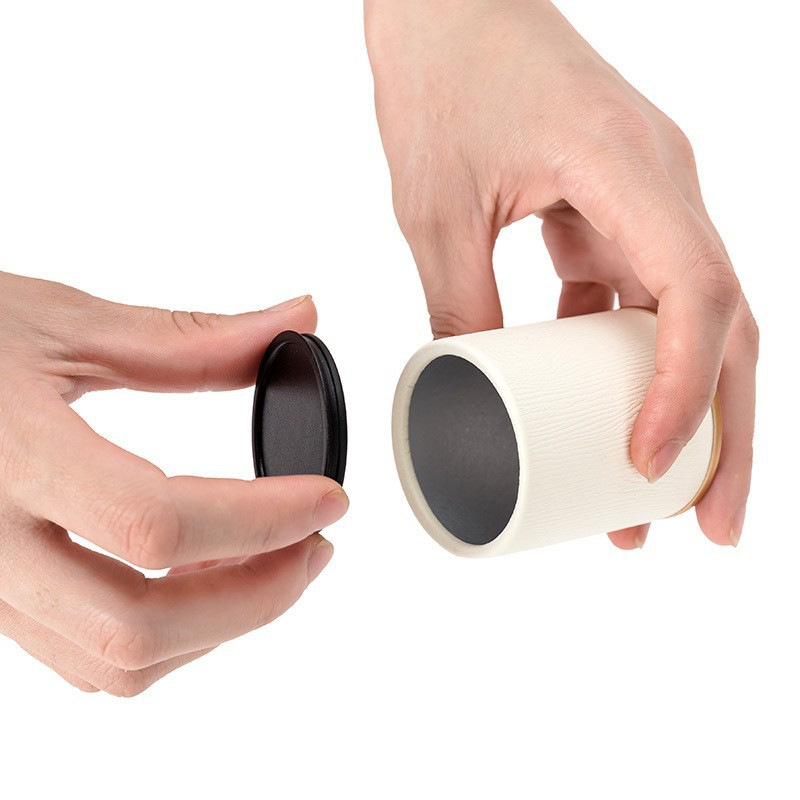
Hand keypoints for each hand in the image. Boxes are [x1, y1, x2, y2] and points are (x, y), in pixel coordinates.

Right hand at [0, 271, 348, 694]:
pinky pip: (87, 658)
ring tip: (271, 562)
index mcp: (7, 452)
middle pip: (138, 628)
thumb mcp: (62, 323)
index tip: (326, 499)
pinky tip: (202, 581)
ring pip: (115, 663)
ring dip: (219, 626)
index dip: (262, 521)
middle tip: (314, 546)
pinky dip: (170, 636)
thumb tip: (297, 321)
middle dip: (258, 598)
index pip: (154, 524)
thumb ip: (192, 340)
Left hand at [366, 0, 756, 548]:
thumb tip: (471, 397)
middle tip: (709, 526)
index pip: (698, 294)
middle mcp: (663, 187)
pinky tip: (612, 420)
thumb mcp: (434, 209)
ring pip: (692, 322)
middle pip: (725, 326)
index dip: (688, 393)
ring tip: (655, 496)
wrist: (448, 6)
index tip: (649, 465)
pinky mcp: (615, 213)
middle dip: (726, 434)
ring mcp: (646, 200)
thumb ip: (459, 305)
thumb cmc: (442, 78)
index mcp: (629, 169)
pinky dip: (635, 368)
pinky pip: (642, 301)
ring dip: (684, 411)